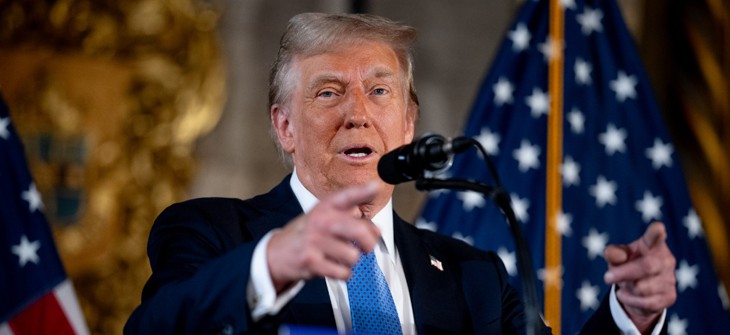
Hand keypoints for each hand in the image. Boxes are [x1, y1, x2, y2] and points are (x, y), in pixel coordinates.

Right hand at [266, 182, 380, 291]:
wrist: (277, 253)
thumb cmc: (306, 234)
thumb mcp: (323, 218)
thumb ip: (350, 219)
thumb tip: (376, 230)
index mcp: (325, 207)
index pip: (346, 196)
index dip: (362, 191)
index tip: (375, 186)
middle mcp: (320, 221)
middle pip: (358, 230)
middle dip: (370, 242)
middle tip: (368, 247)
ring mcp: (315, 241)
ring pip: (353, 255)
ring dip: (352, 261)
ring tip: (342, 258)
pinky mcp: (312, 261)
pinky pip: (342, 272)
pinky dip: (344, 274)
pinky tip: (335, 268)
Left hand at [603, 222, 676, 332]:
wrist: (638, 292)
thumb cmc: (627, 266)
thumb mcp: (617, 258)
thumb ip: (614, 254)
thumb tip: (609, 253)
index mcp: (652, 245)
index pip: (655, 238)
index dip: (656, 233)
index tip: (658, 227)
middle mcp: (665, 260)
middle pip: (647, 266)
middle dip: (623, 273)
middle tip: (607, 277)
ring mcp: (670, 279)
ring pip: (643, 287)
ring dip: (626, 288)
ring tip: (623, 285)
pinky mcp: (669, 296)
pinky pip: (645, 302)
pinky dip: (630, 300)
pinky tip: (626, 295)